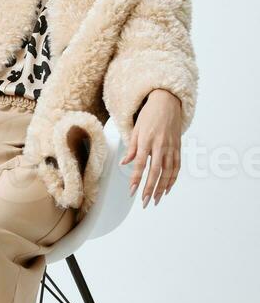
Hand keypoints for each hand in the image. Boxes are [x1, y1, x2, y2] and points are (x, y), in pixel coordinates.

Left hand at [119, 89, 181, 207]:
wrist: (167, 101)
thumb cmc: (149, 115)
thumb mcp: (136, 129)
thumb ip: (131, 148)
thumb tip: (124, 163)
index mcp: (147, 140)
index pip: (140, 164)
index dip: (136, 178)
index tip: (132, 191)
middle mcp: (160, 145)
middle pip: (156, 171)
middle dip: (150, 188)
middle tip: (145, 202)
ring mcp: (171, 147)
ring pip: (168, 172)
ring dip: (162, 188)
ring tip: (155, 200)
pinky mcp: (178, 147)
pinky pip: (177, 167)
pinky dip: (173, 179)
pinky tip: (167, 189)